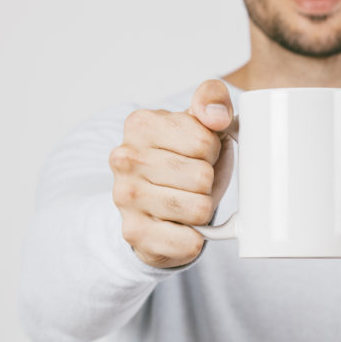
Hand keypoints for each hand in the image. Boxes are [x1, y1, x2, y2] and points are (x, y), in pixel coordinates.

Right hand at [109, 79, 234, 267]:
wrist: (156, 206)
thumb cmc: (184, 161)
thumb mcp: (201, 123)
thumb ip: (213, 99)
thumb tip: (216, 116)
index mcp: (140, 124)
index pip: (205, 141)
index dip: (212, 151)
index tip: (197, 154)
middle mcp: (124, 158)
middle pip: (202, 177)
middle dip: (207, 183)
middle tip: (191, 182)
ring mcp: (124, 197)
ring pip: (199, 209)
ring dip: (202, 210)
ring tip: (185, 201)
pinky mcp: (134, 233)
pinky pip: (189, 242)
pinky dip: (195, 239)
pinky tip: (180, 227)